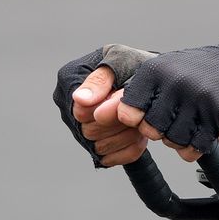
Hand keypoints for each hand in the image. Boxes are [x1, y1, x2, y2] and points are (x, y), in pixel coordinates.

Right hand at [53, 44, 158, 166]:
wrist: (150, 78)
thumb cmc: (133, 64)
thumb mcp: (120, 60)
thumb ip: (100, 79)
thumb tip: (80, 100)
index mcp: (69, 80)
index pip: (82, 112)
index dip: (109, 109)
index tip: (126, 100)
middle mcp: (68, 107)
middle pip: (89, 132)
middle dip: (119, 122)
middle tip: (139, 111)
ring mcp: (80, 129)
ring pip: (100, 148)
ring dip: (126, 136)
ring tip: (141, 120)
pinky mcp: (96, 146)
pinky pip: (110, 159)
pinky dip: (129, 149)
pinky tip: (140, 135)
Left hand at [118, 44, 218, 160]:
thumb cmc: (190, 72)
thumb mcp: (159, 73)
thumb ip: (128, 94)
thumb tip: (92, 112)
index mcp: (155, 71)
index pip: (128, 111)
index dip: (134, 119)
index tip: (144, 113)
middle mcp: (175, 84)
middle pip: (150, 130)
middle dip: (156, 129)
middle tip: (169, 116)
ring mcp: (198, 101)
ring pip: (172, 140)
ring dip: (175, 139)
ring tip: (184, 122)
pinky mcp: (216, 117)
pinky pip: (194, 146)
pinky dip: (191, 147)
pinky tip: (196, 133)